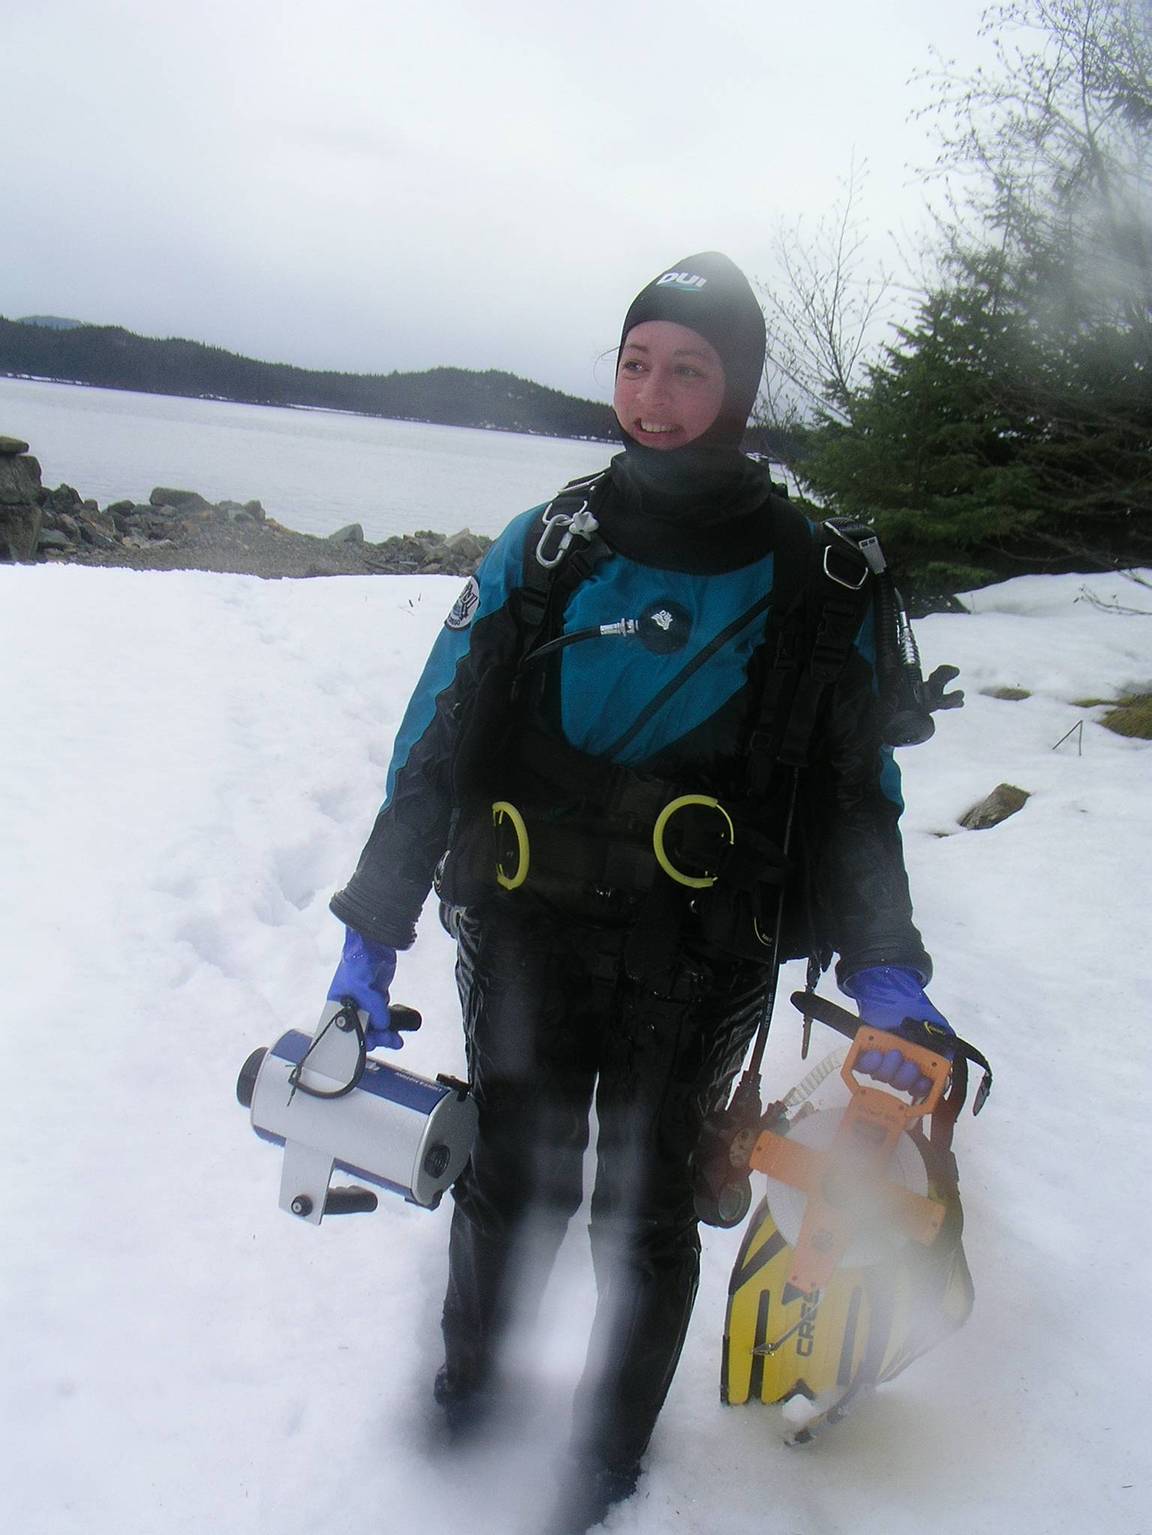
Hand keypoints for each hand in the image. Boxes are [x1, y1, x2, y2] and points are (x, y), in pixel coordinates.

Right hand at [327, 927, 413, 1050]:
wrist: (373, 944)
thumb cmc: (358, 962)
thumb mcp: (363, 989)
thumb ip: (373, 1009)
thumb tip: (384, 1025)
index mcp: (338, 1005)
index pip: (344, 1031)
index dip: (355, 1041)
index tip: (368, 1046)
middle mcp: (350, 1007)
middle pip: (362, 1031)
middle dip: (375, 1039)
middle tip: (389, 1040)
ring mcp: (365, 1002)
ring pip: (374, 1026)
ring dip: (385, 1034)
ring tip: (396, 1040)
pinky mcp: (377, 997)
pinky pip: (383, 1016)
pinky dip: (389, 1024)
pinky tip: (397, 1028)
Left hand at [841, 965, 954, 1099]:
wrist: (891, 992)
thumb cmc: (916, 1009)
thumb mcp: (938, 1027)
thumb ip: (946, 1046)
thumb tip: (946, 1065)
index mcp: (923, 1064)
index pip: (924, 1088)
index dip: (922, 1090)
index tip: (922, 1083)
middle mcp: (903, 1067)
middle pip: (902, 1086)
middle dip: (903, 1076)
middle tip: (903, 1057)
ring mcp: (884, 1061)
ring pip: (883, 1078)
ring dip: (887, 1067)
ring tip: (890, 1051)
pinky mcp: (866, 1054)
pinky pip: (863, 1068)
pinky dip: (869, 1063)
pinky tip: (875, 1054)